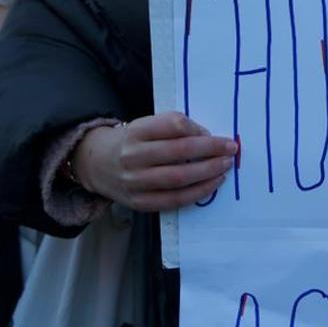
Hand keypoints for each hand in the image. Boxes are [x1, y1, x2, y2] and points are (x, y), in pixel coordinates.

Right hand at [73, 112, 235, 211]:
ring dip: (208, 172)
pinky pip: (173, 200)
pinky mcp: (139, 202)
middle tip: (231, 149)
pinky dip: (197, 193)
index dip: (197, 128)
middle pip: (179, 152)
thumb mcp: (145, 125)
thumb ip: (172, 128)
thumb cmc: (131, 142)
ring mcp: (134, 181)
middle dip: (211, 150)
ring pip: (178, 178)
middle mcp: (133, 156)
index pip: (172, 124)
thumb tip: (208, 138)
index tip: (213, 133)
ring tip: (225, 167)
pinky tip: (211, 185)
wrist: (96, 164)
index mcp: (136, 131)